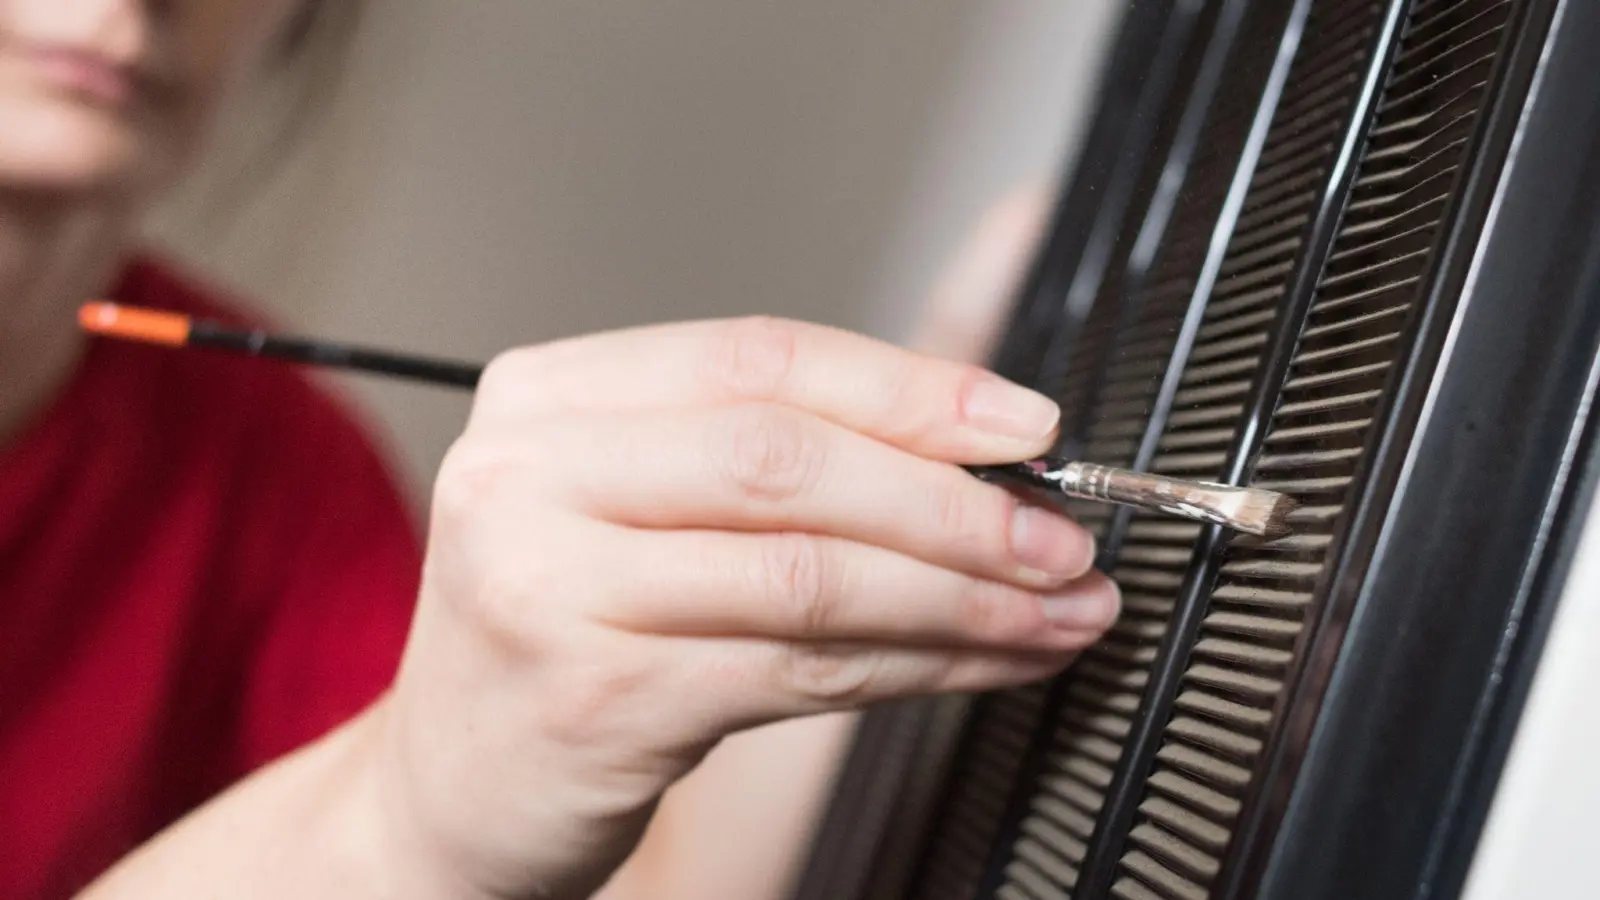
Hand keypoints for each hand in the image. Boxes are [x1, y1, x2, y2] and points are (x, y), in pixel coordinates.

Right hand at [370, 317, 1118, 898]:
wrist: (447, 793)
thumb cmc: (564, 634)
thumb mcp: (631, 509)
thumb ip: (774, 453)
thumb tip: (973, 429)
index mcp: (546, 397)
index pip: (758, 359)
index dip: (910, 388)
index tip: (1025, 426)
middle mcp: (528, 476)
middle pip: (785, 458)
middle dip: (950, 501)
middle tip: (1060, 535)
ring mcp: (549, 589)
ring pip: (807, 574)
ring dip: (959, 596)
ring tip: (1055, 608)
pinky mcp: (595, 698)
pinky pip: (799, 670)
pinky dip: (917, 665)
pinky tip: (983, 663)